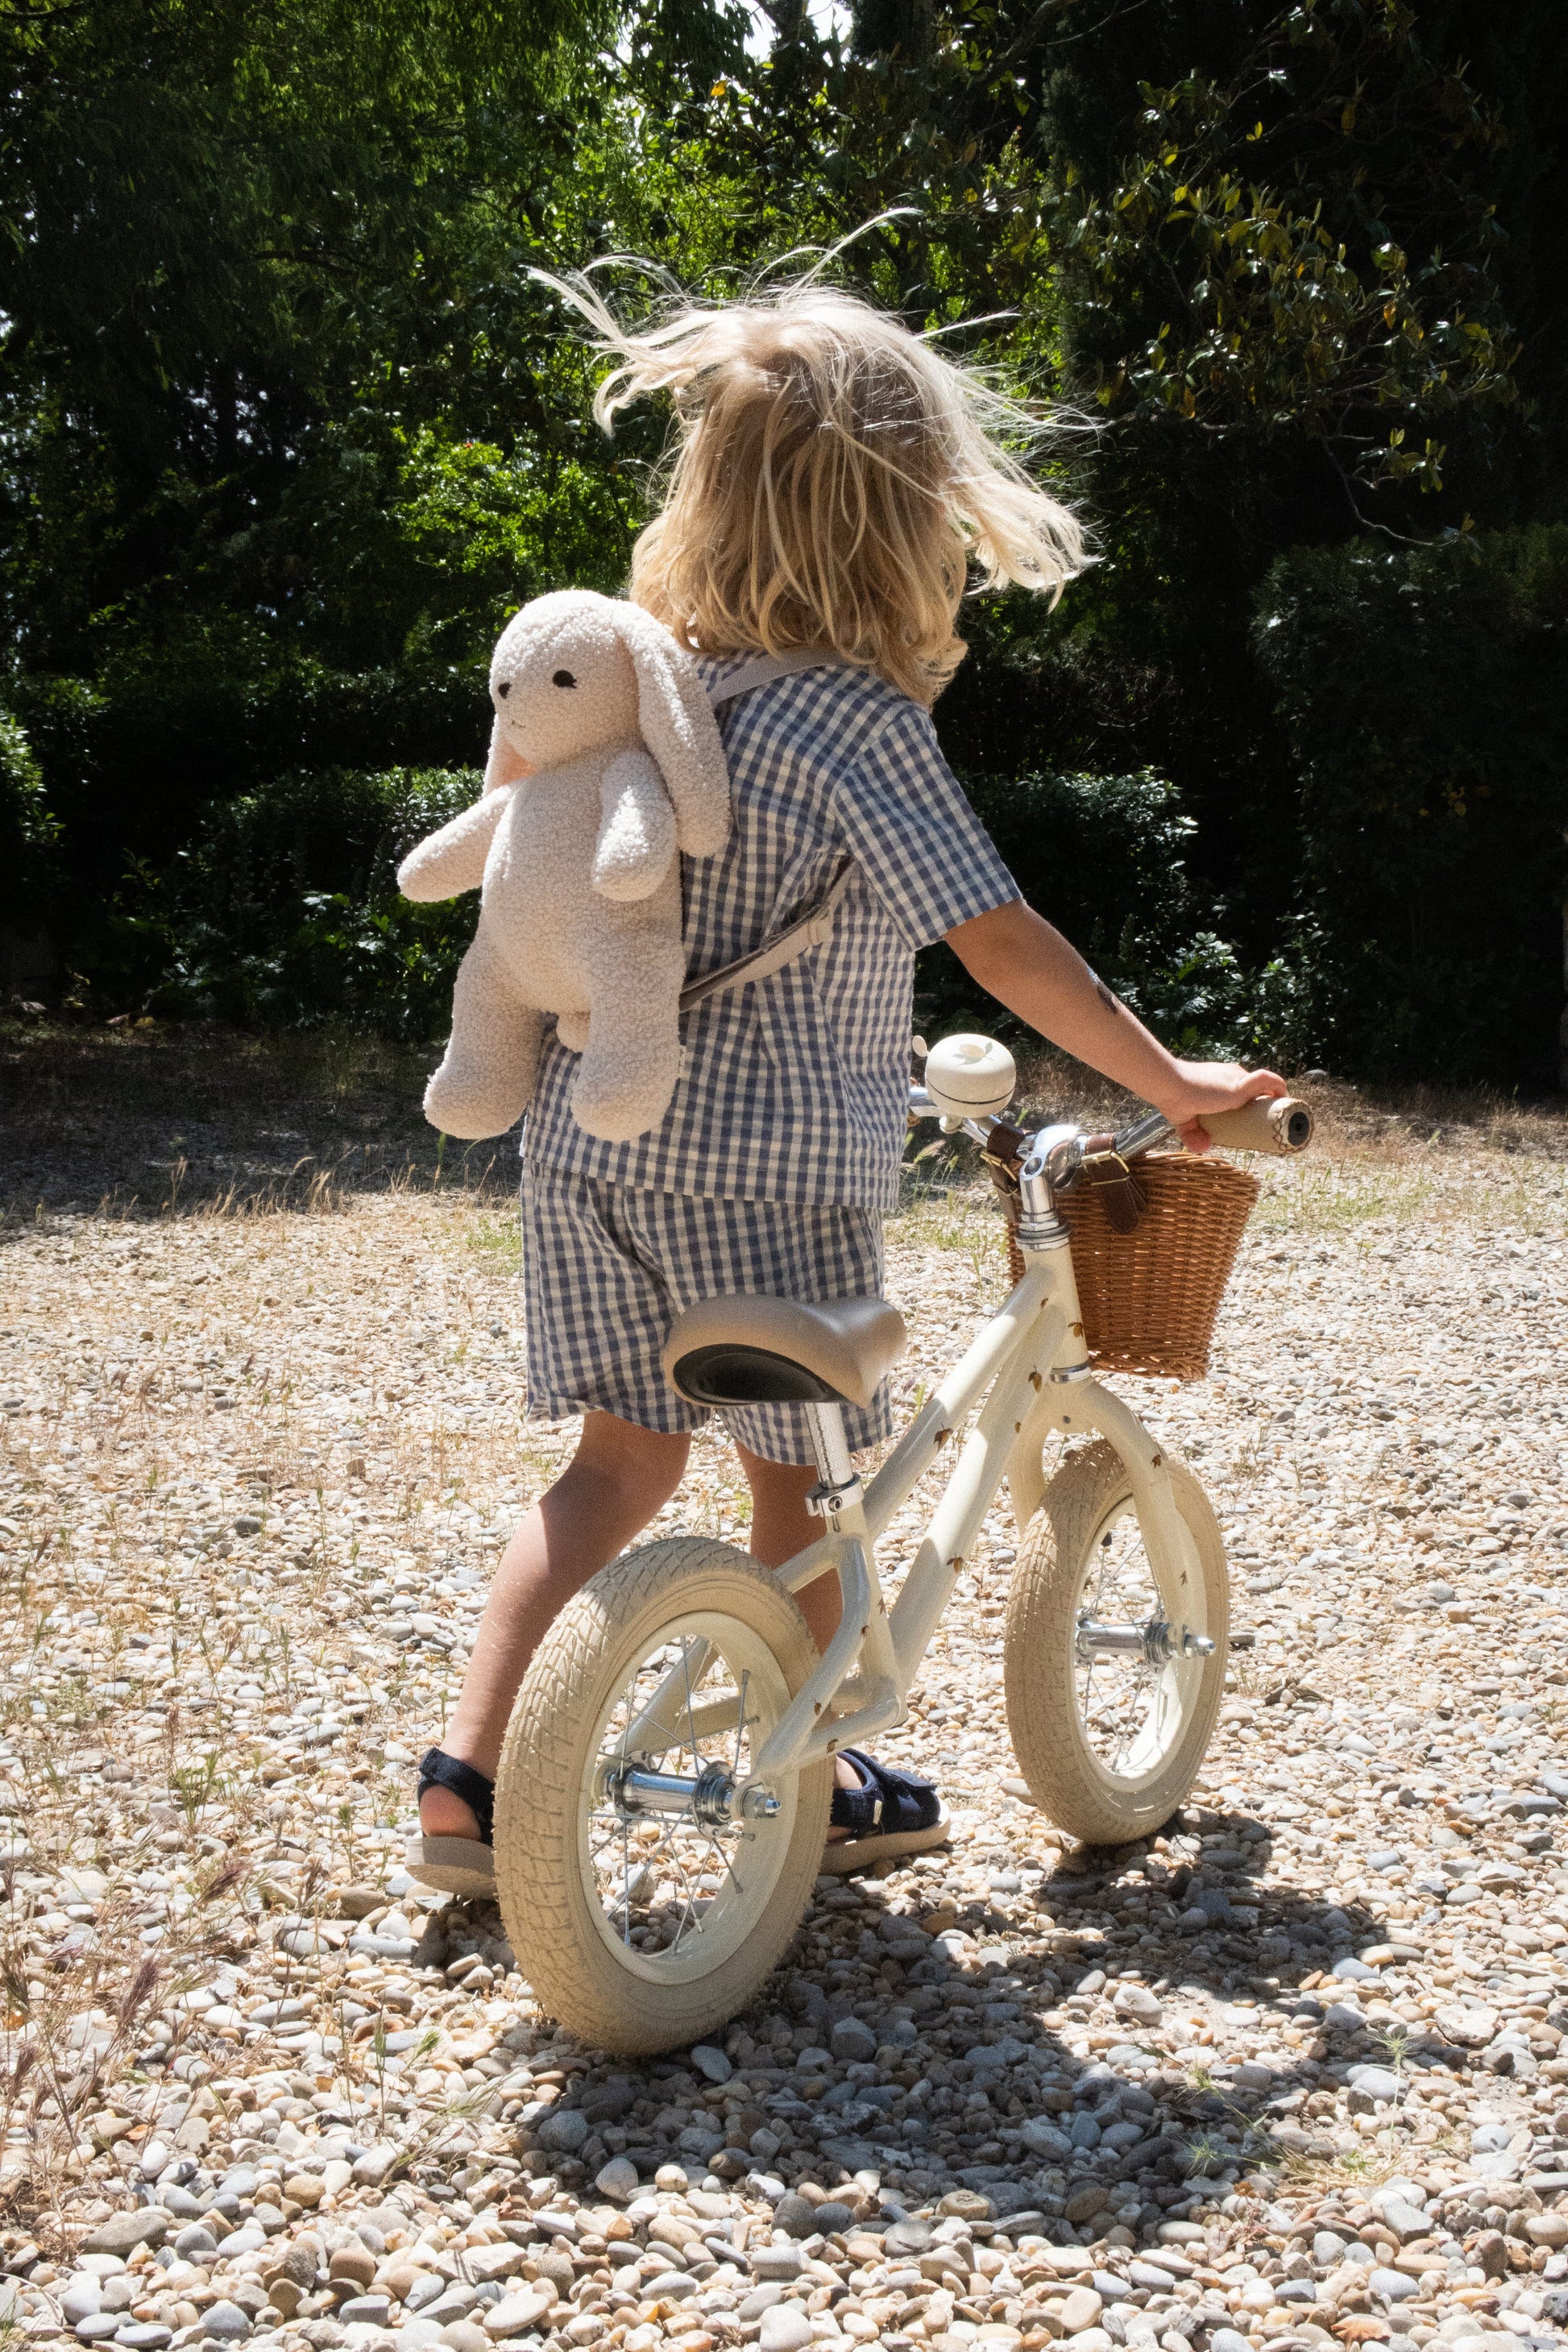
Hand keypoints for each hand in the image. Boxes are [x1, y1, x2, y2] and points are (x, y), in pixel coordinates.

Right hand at [1153, 1060, 1286, 1153]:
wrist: (1170, 1087)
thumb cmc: (1174, 1099)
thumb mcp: (1185, 1122)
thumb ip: (1192, 1135)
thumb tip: (1205, 1148)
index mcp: (1222, 1080)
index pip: (1245, 1089)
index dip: (1252, 1103)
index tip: (1255, 1120)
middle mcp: (1233, 1074)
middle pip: (1257, 1089)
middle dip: (1266, 1106)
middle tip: (1268, 1126)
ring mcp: (1238, 1078)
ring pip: (1265, 1085)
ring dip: (1276, 1100)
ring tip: (1279, 1119)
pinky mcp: (1240, 1084)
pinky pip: (1267, 1081)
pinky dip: (1279, 1089)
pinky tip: (1285, 1101)